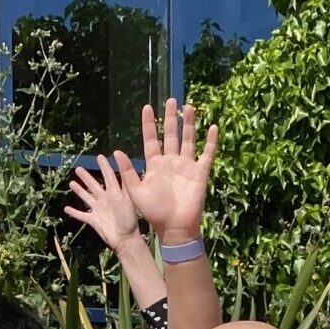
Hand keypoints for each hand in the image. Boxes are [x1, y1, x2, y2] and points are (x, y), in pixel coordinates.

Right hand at [62, 154, 144, 251]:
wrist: (125, 239)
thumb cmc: (129, 219)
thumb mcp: (128, 199)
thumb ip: (125, 184)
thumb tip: (125, 167)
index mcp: (114, 193)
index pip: (108, 176)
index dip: (104, 166)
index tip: (99, 157)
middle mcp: (105, 199)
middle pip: (94, 185)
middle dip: (86, 177)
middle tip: (78, 168)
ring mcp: (98, 210)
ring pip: (86, 197)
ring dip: (79, 190)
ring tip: (71, 183)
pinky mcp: (93, 220)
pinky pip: (81, 215)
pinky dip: (74, 212)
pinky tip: (66, 209)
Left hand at [119, 99, 217, 240]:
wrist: (174, 228)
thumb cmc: (153, 212)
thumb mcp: (135, 191)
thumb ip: (128, 171)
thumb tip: (116, 151)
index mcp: (154, 165)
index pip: (150, 139)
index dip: (149, 124)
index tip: (147, 108)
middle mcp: (170, 162)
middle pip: (170, 135)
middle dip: (170, 118)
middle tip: (171, 100)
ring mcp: (186, 166)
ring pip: (188, 139)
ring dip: (189, 124)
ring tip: (189, 106)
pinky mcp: (200, 173)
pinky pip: (207, 154)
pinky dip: (210, 141)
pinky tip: (213, 127)